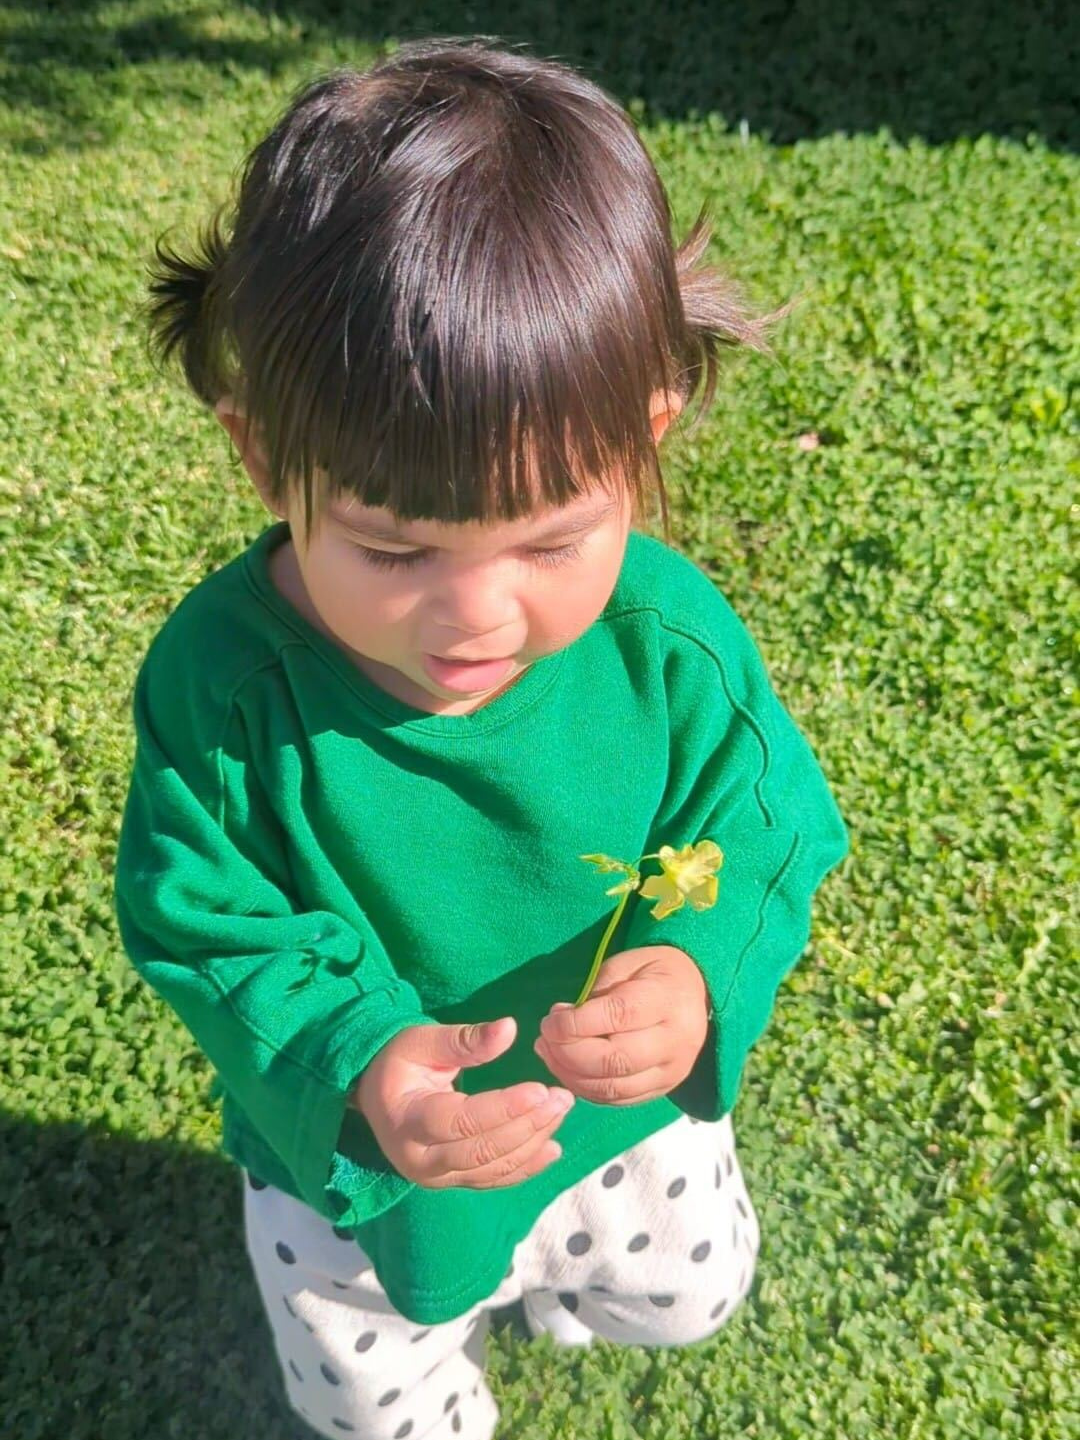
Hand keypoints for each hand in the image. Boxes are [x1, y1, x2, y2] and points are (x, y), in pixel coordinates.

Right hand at [350, 1017, 574, 1189]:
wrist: (377, 1096)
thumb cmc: (399, 1062)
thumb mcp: (421, 1041)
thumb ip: (464, 1039)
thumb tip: (509, 1028)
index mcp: (407, 1121)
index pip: (460, 1121)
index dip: (503, 1109)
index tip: (539, 1089)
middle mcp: (420, 1159)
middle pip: (482, 1150)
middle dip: (527, 1125)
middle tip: (561, 1097)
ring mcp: (437, 1177)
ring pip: (493, 1168)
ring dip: (533, 1141)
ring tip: (561, 1110)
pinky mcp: (453, 1181)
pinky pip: (494, 1179)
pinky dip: (526, 1166)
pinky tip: (553, 1147)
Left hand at [532, 946, 709, 1105]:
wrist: (697, 992)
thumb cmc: (653, 972)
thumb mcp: (625, 964)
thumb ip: (595, 993)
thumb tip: (561, 1022)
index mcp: (667, 998)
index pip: (618, 1016)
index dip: (576, 1024)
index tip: (549, 1021)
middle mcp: (675, 1040)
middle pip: (615, 1060)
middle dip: (569, 1053)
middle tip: (545, 1038)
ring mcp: (672, 1071)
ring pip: (614, 1087)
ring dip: (571, 1075)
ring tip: (548, 1053)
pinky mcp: (664, 1089)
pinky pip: (618, 1099)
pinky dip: (586, 1089)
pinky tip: (567, 1070)